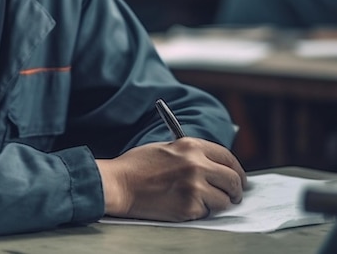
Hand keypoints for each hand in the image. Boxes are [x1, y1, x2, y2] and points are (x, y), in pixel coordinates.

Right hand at [95, 137, 246, 221]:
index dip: (235, 169)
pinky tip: (183, 204)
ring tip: (200, 200)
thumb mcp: (167, 148)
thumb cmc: (138, 165)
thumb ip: (192, 154)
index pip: (227, 156)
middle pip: (233, 180)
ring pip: (224, 200)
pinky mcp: (189, 207)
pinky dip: (200, 211)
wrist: (120, 184)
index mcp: (190, 145)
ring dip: (217, 203)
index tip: (237, 178)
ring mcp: (194, 186)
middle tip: (232, 196)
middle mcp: (196, 164)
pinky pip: (207, 212)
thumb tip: (216, 166)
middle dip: (235, 190)